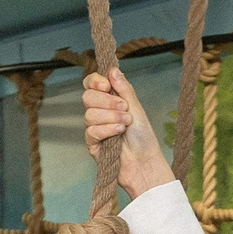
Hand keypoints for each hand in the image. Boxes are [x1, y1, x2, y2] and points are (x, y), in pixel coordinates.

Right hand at [82, 70, 171, 198]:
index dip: (95, 81)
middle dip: (107, 102)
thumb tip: (113, 70)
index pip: (92, 84)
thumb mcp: (136, 109)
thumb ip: (124, 89)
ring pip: (89, 114)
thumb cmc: (143, 137)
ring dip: (110, 117)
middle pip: (88, 97)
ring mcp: (95, 127)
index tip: (107, 85)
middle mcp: (100, 112)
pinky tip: (119, 132)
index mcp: (109, 100)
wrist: (145, 163)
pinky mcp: (92, 143)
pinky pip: (92, 131)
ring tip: (126, 124)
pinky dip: (107, 129)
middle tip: (124, 108)